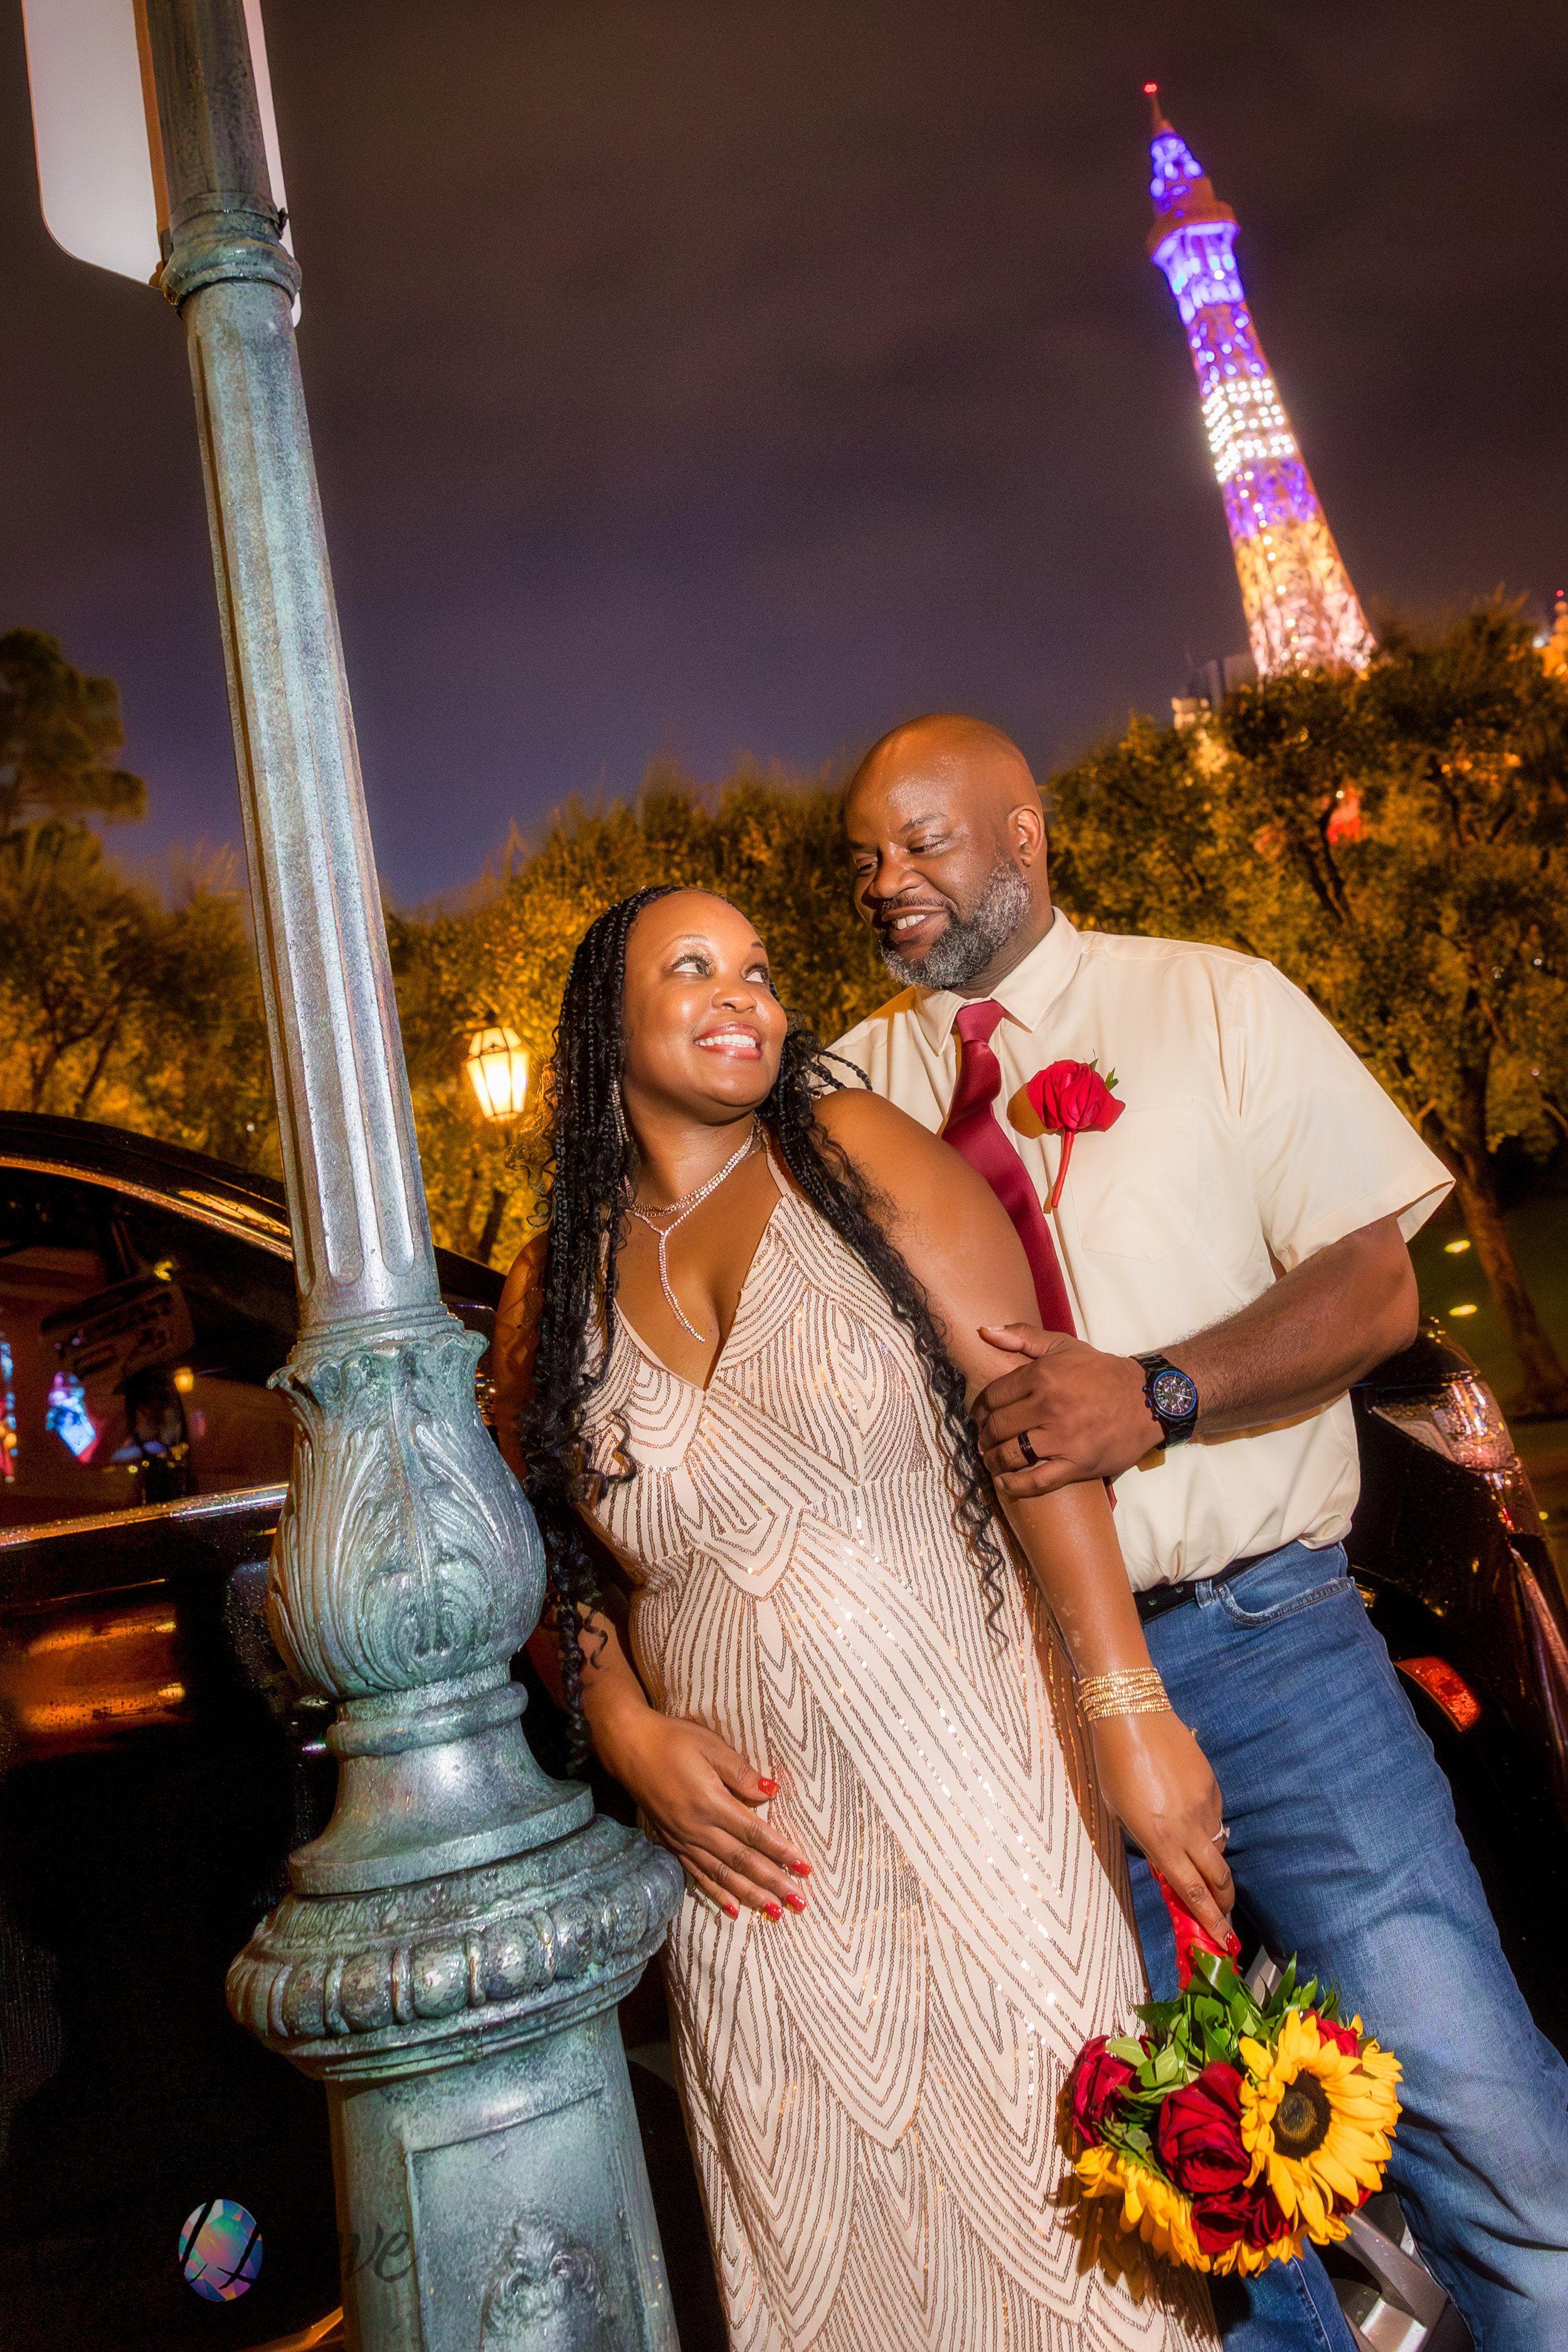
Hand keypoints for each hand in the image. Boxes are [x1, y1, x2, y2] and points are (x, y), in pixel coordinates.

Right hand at [597, 1705, 810, 1919]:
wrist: (630, 1747)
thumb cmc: (673, 1740)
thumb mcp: (710, 1745)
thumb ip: (740, 1772)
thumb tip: (771, 1791)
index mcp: (710, 1802)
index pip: (754, 1833)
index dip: (781, 1852)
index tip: (805, 1867)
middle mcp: (697, 1828)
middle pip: (742, 1861)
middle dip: (773, 1883)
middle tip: (799, 1902)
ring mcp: (683, 1839)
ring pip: (722, 1875)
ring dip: (750, 1895)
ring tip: (775, 1912)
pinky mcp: (673, 1844)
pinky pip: (698, 1875)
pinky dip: (717, 1893)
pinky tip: (733, 1909)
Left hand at [975, 1324, 1161, 1494]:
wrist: (1147, 1399)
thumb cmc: (1101, 1372)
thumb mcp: (1062, 1345)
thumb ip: (1021, 1336)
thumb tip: (982, 1331)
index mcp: (1042, 1375)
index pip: (993, 1397)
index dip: (979, 1409)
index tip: (978, 1416)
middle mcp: (1049, 1406)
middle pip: (998, 1427)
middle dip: (985, 1436)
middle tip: (985, 1440)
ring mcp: (1063, 1438)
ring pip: (1011, 1454)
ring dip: (995, 1461)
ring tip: (993, 1460)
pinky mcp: (1077, 1464)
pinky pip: (1037, 1481)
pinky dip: (1015, 1485)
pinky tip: (1005, 1483)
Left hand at [1089, 1710, 1233, 1946]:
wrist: (1132, 1713)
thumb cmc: (1111, 1763)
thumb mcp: (1118, 1810)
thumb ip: (1145, 1839)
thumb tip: (1167, 1860)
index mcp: (1158, 1838)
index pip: (1192, 1892)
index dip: (1210, 1921)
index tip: (1223, 1941)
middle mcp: (1187, 1828)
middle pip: (1218, 1879)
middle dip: (1223, 1904)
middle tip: (1224, 1919)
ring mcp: (1205, 1806)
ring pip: (1219, 1847)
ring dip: (1213, 1863)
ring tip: (1201, 1864)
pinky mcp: (1213, 1785)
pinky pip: (1216, 1817)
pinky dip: (1208, 1828)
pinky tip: (1190, 1815)